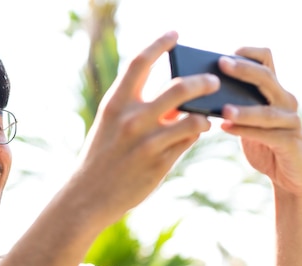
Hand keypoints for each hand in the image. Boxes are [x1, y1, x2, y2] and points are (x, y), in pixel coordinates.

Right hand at [76, 31, 218, 222]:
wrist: (88, 195)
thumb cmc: (101, 156)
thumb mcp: (110, 125)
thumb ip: (137, 108)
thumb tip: (176, 100)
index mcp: (115, 104)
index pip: (139, 64)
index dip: (159, 44)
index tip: (175, 34)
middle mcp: (131, 120)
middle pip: (178, 88)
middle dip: (203, 82)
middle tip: (213, 80)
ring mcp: (147, 143)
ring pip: (192, 118)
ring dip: (205, 114)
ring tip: (208, 114)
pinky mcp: (159, 164)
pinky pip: (188, 141)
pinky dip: (195, 133)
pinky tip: (195, 133)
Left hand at [217, 49, 301, 199]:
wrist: (292, 176)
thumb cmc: (265, 146)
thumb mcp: (248, 124)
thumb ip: (234, 109)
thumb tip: (201, 97)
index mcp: (274, 92)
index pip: (267, 61)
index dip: (249, 54)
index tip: (226, 52)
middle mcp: (285, 101)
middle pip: (266, 78)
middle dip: (243, 70)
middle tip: (221, 64)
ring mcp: (290, 121)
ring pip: (266, 111)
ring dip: (244, 109)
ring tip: (223, 108)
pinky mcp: (291, 142)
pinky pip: (268, 135)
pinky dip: (246, 131)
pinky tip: (227, 128)